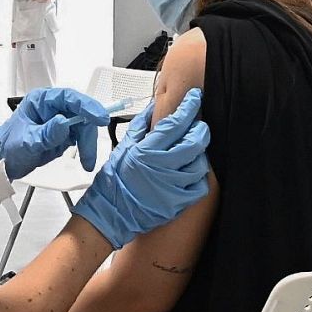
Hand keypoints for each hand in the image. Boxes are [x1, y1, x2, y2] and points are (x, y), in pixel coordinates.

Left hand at [0, 88, 109, 187]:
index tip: (100, 117)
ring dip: (87, 145)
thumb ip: (47, 133)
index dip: (87, 106)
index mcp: (41, 101)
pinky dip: (85, 150)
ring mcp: (58, 122)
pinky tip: (84, 160)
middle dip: (88, 133)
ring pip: (83, 128)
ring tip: (86, 162)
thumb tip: (65, 123)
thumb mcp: (27, 142)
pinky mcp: (62, 135)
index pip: (69, 98)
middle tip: (89, 153)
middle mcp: (52, 109)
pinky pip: (80, 139)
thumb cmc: (6, 147)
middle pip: (80, 114)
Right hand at [73, 89, 210, 248]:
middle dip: (201, 129)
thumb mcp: (123, 148)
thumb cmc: (114, 181)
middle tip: (199, 126)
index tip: (196, 98)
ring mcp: (171, 186)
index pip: (175, 123)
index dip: (189, 107)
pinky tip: (190, 172)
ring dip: (199, 154)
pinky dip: (198, 178)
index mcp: (146, 151)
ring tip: (193, 152)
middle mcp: (160, 167)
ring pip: (200, 164)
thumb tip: (153, 106)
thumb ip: (140, 126)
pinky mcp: (177, 203)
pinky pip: (199, 186)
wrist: (111, 214)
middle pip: (194, 142)